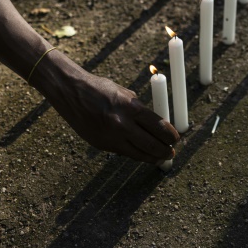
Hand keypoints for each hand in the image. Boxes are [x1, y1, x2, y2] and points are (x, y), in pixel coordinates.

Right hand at [39, 58, 179, 162]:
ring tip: (161, 158)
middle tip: (171, 153)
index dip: (170, 135)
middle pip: (151, 145)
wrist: (71, 93)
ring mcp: (111, 137)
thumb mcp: (124, 94)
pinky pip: (123, 152)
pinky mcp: (101, 145)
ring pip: (138, 154)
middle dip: (165, 151)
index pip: (159, 127)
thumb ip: (140, 109)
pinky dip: (135, 153)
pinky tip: (142, 154)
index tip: (175, 139)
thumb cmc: (100, 89)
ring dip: (152, 158)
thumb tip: (156, 123)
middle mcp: (122, 124)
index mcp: (131, 108)